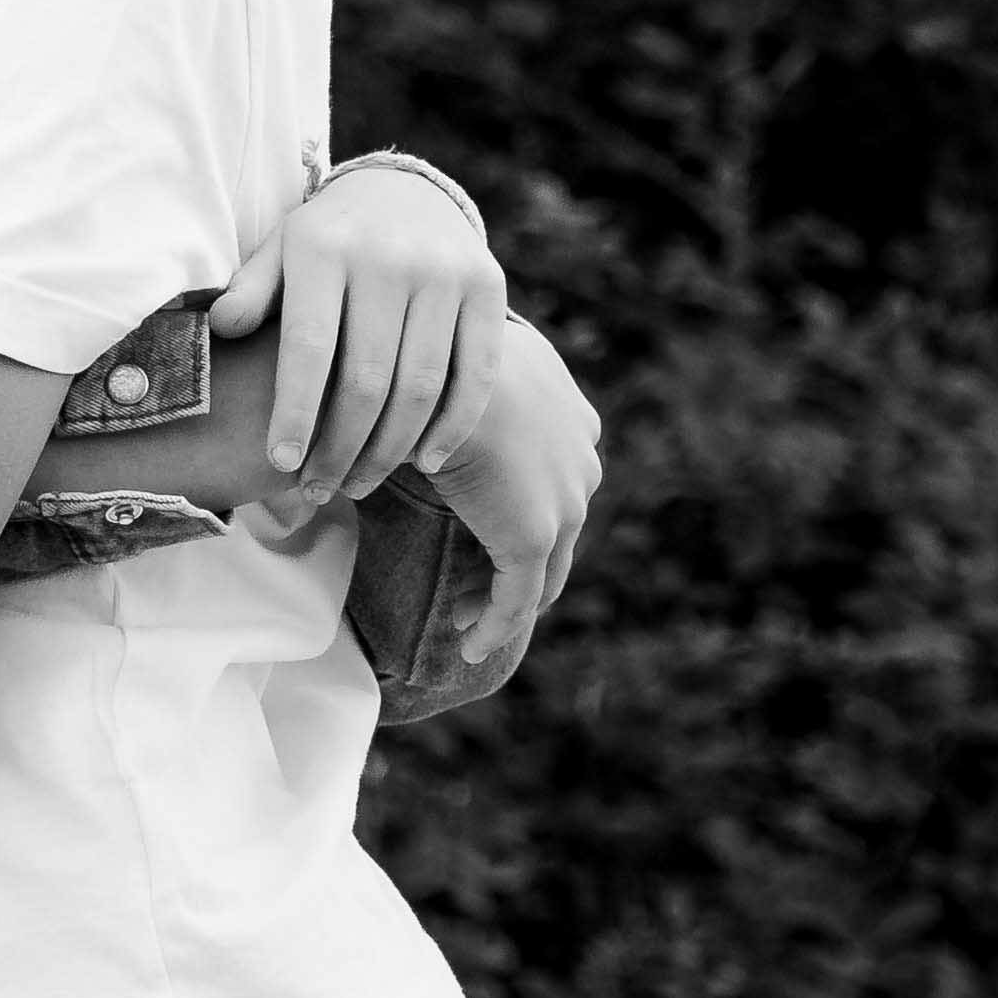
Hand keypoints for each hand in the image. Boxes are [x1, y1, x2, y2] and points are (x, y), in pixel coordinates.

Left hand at [207, 154, 505, 535]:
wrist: (406, 189)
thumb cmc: (326, 240)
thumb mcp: (280, 251)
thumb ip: (252, 290)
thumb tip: (222, 328)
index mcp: (324, 247)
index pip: (308, 346)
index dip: (294, 412)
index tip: (280, 464)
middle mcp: (388, 257)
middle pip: (366, 379)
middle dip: (339, 447)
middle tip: (318, 489)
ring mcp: (444, 271)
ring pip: (419, 387)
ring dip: (388, 451)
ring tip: (358, 484)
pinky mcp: (488, 287)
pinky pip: (475, 375)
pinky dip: (451, 427)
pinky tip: (423, 462)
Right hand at [413, 306, 602, 662]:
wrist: (430, 363)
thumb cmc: (426, 353)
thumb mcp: (457, 367)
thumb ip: (458, 395)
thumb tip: (416, 407)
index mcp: (570, 415)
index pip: (555, 481)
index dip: (519, 512)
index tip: (481, 531)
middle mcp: (581, 459)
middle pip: (556, 530)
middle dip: (512, 562)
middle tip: (469, 588)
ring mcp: (564, 501)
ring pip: (541, 571)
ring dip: (501, 598)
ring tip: (464, 616)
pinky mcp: (534, 537)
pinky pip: (517, 599)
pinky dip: (494, 626)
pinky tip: (467, 644)